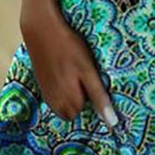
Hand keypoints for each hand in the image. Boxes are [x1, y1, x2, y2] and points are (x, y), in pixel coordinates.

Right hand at [19, 4, 117, 127]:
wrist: (41, 30)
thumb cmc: (69, 49)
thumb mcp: (89, 72)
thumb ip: (99, 98)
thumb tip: (112, 123)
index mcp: (70, 104)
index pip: (89, 113)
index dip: (94, 98)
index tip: (94, 81)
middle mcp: (56, 105)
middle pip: (77, 110)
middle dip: (83, 97)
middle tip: (85, 75)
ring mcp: (47, 96)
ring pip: (66, 103)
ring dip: (72, 92)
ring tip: (75, 72)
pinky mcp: (42, 86)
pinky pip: (57, 95)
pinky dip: (62, 87)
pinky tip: (64, 70)